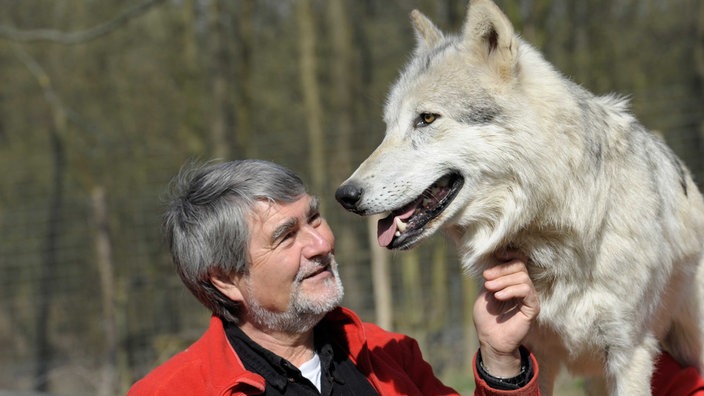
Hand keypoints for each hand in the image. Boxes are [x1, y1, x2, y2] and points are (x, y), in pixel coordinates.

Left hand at [473, 249, 539, 376]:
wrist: (490, 340)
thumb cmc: (486, 318)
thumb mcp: (485, 293)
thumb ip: (492, 278)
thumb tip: (495, 261)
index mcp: (512, 281)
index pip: (517, 260)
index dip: (509, 254)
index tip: (497, 256)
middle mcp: (523, 287)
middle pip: (519, 266)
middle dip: (501, 270)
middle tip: (487, 279)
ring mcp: (529, 297)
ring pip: (522, 277)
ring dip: (503, 281)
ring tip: (490, 290)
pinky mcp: (533, 307)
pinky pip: (526, 291)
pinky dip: (511, 290)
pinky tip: (499, 296)